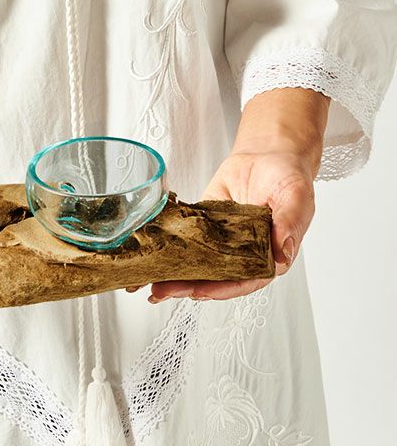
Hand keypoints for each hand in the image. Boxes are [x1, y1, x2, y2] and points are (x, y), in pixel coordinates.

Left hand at [128, 88, 330, 301]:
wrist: (268, 154)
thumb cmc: (289, 177)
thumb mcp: (296, 197)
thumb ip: (289, 224)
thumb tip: (282, 254)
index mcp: (268, 255)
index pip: (244, 280)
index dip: (221, 289)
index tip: (199, 292)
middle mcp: (243, 253)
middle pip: (214, 277)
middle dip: (187, 285)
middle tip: (162, 291)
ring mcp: (222, 240)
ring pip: (197, 262)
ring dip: (174, 272)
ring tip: (149, 281)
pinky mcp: (205, 225)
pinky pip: (185, 238)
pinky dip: (168, 246)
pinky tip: (150, 252)